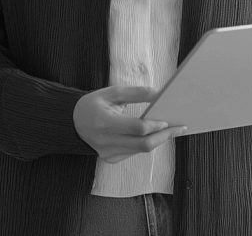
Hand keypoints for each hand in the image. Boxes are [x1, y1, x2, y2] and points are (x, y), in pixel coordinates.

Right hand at [73, 86, 187, 163]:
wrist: (71, 124)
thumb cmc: (92, 105)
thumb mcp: (110, 92)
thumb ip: (135, 93)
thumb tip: (158, 94)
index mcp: (104, 122)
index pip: (137, 128)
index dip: (155, 125)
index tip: (168, 120)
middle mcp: (106, 141)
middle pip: (143, 144)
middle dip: (165, 136)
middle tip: (180, 128)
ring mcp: (108, 153)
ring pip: (140, 150)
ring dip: (157, 140)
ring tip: (171, 130)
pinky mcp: (110, 159)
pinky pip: (133, 153)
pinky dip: (145, 144)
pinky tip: (154, 135)